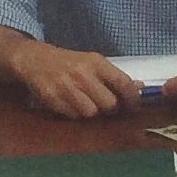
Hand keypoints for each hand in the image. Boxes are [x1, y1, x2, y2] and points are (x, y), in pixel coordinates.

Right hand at [9, 41, 140, 117]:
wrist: (35, 60)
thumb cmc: (70, 63)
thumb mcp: (93, 63)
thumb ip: (115, 77)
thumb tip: (141, 87)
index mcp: (96, 62)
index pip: (123, 83)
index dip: (132, 99)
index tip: (134, 106)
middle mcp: (83, 74)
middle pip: (109, 103)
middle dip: (109, 108)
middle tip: (105, 105)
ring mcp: (67, 87)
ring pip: (91, 112)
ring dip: (91, 112)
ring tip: (85, 104)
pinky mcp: (53, 99)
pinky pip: (73, 116)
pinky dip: (75, 114)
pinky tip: (71, 104)